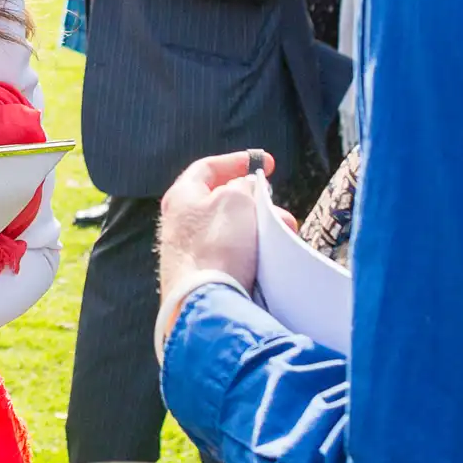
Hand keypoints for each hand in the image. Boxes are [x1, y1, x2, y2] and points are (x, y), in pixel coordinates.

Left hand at [156, 151, 300, 335]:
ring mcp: (189, 251)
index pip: (208, 168)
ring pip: (233, 230)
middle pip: (224, 202)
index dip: (238, 161)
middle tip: (278, 213)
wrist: (204, 301)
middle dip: (258, 204)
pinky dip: (253, 251)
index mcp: (182, 197)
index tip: (265, 164)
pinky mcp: (201, 274)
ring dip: (261, 229)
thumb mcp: (236, 200)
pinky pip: (232, 254)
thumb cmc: (217, 244)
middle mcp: (180, 222)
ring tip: (282, 238)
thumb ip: (242, 187)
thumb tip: (243, 190)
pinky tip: (270, 259)